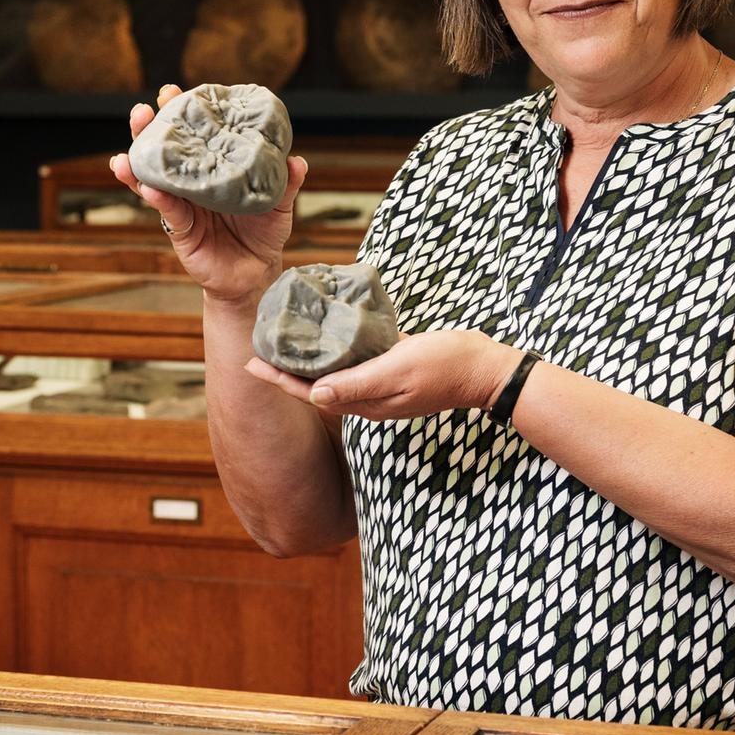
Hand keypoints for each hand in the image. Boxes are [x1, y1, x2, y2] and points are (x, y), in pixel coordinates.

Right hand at [109, 83, 307, 304]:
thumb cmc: (265, 233)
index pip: (194, 134)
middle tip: (142, 111)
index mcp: (214, 167)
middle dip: (149, 130)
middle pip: (165, 151)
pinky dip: (157, 198)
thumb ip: (285, 183)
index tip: (172, 92)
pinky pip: (167, 211)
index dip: (182, 114)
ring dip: (138, 163)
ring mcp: (182, 204)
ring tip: (126, 153)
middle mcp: (193, 182)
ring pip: (154, 179)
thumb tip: (296, 161)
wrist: (257, 274)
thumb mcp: (280, 206)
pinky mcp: (180, 229)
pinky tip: (149, 187)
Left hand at [244, 330, 520, 419]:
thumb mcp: (397, 370)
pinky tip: (333, 333)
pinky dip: (339, 351)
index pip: (310, 392)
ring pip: (335, 374)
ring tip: (288, 342)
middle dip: (287, 371)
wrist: (484, 369)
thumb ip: (357, 383)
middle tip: (259, 351)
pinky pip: (358, 362)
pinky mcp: (394, 369)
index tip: (251, 363)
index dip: (279, 379)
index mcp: (365, 401)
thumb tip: (314, 395)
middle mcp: (368, 397)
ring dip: (310, 362)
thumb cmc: (443, 367)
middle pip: (316, 385)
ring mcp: (382, 385)